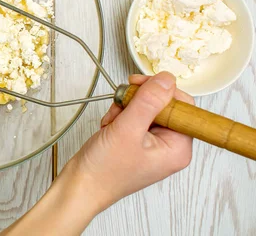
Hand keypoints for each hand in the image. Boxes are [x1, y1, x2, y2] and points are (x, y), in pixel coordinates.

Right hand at [71, 72, 192, 210]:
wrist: (81, 185)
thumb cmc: (105, 170)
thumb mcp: (127, 129)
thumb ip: (149, 101)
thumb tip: (166, 79)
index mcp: (178, 148)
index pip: (183, 106)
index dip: (160, 92)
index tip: (139, 86)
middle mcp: (169, 146)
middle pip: (163, 105)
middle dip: (138, 102)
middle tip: (121, 106)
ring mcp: (153, 143)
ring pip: (146, 108)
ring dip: (126, 109)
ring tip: (112, 122)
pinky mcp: (138, 141)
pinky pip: (135, 116)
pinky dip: (120, 116)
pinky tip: (110, 126)